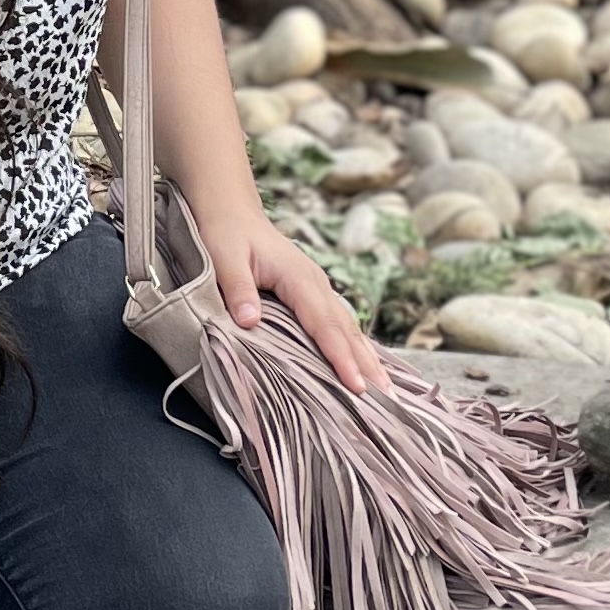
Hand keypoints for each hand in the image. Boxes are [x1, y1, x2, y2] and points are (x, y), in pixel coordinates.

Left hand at [207, 218, 386, 396]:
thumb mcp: (224, 259)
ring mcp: (317, 287)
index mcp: (298, 276)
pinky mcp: (312, 292)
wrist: (232, 212)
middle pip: (346, 328)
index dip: (340, 356)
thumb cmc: (226, 234)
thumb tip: (250, 321)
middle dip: (366, 363)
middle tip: (385, 397)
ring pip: (347, 326)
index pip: (324, 323)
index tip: (355, 384)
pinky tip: (364, 362)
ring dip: (366, 356)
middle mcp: (316, 282)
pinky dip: (354, 344)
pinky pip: (338, 322)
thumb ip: (239, 290)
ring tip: (384, 387)